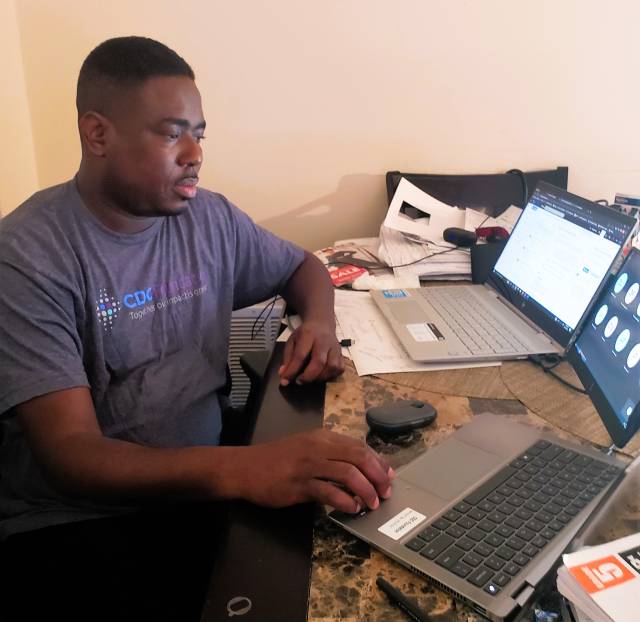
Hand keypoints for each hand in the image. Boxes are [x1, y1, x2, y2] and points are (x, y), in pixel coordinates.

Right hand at [240, 429, 394, 512]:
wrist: (245, 467)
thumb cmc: (276, 459)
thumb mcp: (306, 447)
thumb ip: (329, 454)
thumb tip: (358, 469)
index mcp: (322, 437)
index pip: (359, 446)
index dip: (378, 462)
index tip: (388, 476)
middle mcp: (318, 446)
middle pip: (358, 457)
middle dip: (378, 476)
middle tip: (386, 492)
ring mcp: (309, 464)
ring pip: (348, 473)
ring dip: (366, 490)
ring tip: (372, 503)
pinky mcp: (299, 484)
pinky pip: (329, 492)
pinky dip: (345, 501)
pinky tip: (352, 508)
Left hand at [279, 320, 344, 385]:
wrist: (322, 323)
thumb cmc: (305, 333)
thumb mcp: (292, 340)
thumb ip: (287, 357)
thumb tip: (283, 374)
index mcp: (308, 335)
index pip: (300, 355)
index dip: (292, 370)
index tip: (285, 380)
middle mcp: (324, 341)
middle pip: (319, 361)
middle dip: (308, 376)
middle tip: (299, 381)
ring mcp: (335, 347)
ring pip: (332, 366)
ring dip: (321, 377)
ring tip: (311, 378)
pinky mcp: (341, 353)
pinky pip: (340, 368)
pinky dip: (331, 375)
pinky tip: (322, 374)